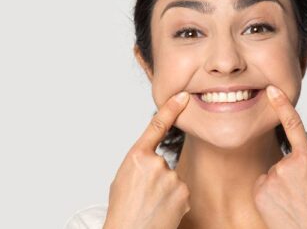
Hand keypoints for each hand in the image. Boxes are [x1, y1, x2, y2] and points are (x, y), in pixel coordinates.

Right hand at [103, 91, 190, 228]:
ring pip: (172, 179)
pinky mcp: (183, 192)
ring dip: (165, 191)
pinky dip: (173, 200)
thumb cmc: (123, 209)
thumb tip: (155, 160)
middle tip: (143, 196)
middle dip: (156, 177)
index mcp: (136, 157)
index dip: (171, 108)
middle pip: (162, 163)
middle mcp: (155, 163)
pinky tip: (162, 210)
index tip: (183, 96)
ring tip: (150, 205)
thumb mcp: (123, 178)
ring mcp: (171, 178)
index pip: (156, 126)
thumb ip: (140, 162)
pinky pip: (180, 191)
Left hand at [253, 85, 306, 228]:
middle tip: (303, 191)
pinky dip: (270, 191)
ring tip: (293, 200)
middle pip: (284, 158)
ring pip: (273, 172)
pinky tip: (281, 204)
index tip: (272, 89)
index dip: (282, 104)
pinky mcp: (259, 191)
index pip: (293, 125)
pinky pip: (263, 183)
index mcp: (306, 159)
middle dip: (292, 170)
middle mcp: (286, 165)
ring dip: (281, 182)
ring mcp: (271, 178)